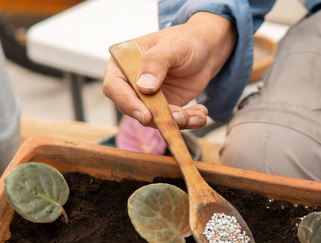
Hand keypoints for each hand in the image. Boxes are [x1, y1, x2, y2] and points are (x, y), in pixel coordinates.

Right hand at [102, 12, 235, 128]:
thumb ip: (156, 62)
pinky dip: (188, 122)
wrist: (205, 50)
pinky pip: (172, 121)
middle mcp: (132, 83)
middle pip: (134, 109)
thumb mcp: (172, 47)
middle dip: (159, 117)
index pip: (114, 87)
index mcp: (124, 63)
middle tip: (182, 117)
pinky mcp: (165, 108)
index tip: (146, 115)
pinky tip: (201, 114)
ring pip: (155, 119)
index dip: (127, 103)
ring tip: (198, 114)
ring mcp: (149, 98)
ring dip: (177, 122)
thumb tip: (143, 86)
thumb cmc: (185, 41)